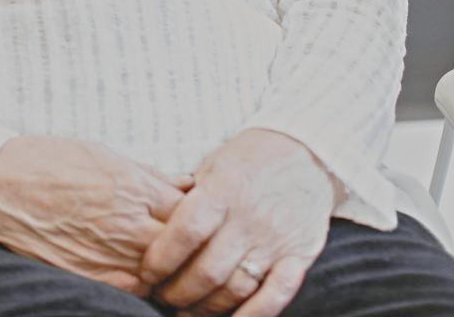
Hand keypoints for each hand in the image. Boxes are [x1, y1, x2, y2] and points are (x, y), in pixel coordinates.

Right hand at [0, 136, 190, 294]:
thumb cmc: (44, 163)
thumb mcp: (102, 154)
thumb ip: (150, 174)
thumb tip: (188, 184)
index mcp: (133, 188)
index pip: (194, 211)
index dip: (202, 215)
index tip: (201, 216)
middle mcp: (127, 225)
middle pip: (185, 247)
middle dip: (193, 246)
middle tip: (194, 244)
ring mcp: (109, 256)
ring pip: (164, 274)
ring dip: (171, 268)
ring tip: (169, 260)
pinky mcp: (90, 279)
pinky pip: (133, 290)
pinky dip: (142, 283)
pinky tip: (137, 271)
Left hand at [141, 129, 335, 316]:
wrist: (305, 153)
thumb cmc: (248, 161)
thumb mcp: (211, 166)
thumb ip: (185, 198)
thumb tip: (149, 228)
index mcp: (222, 191)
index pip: (186, 232)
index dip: (162, 259)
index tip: (147, 273)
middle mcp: (249, 218)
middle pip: (208, 270)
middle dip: (178, 291)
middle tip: (163, 296)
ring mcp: (276, 240)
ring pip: (237, 288)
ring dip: (207, 308)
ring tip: (187, 312)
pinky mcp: (300, 256)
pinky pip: (276, 295)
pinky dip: (253, 315)